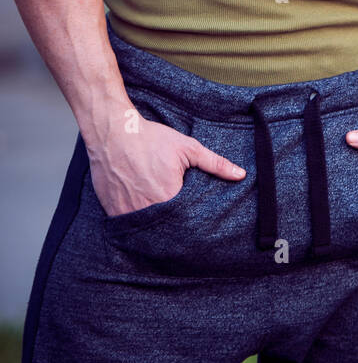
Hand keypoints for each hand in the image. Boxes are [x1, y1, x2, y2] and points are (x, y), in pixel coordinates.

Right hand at [86, 114, 245, 217]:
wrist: (113, 133)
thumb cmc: (151, 139)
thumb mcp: (187, 148)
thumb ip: (215, 163)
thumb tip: (240, 175)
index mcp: (169, 197)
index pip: (186, 220)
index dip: (191, 221)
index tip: (195, 220)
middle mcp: (148, 210)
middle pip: (166, 227)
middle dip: (173, 225)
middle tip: (177, 218)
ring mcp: (127, 213)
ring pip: (146, 228)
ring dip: (154, 225)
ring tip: (159, 216)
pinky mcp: (112, 211)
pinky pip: (127, 224)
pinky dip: (135, 221)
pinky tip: (140, 212)